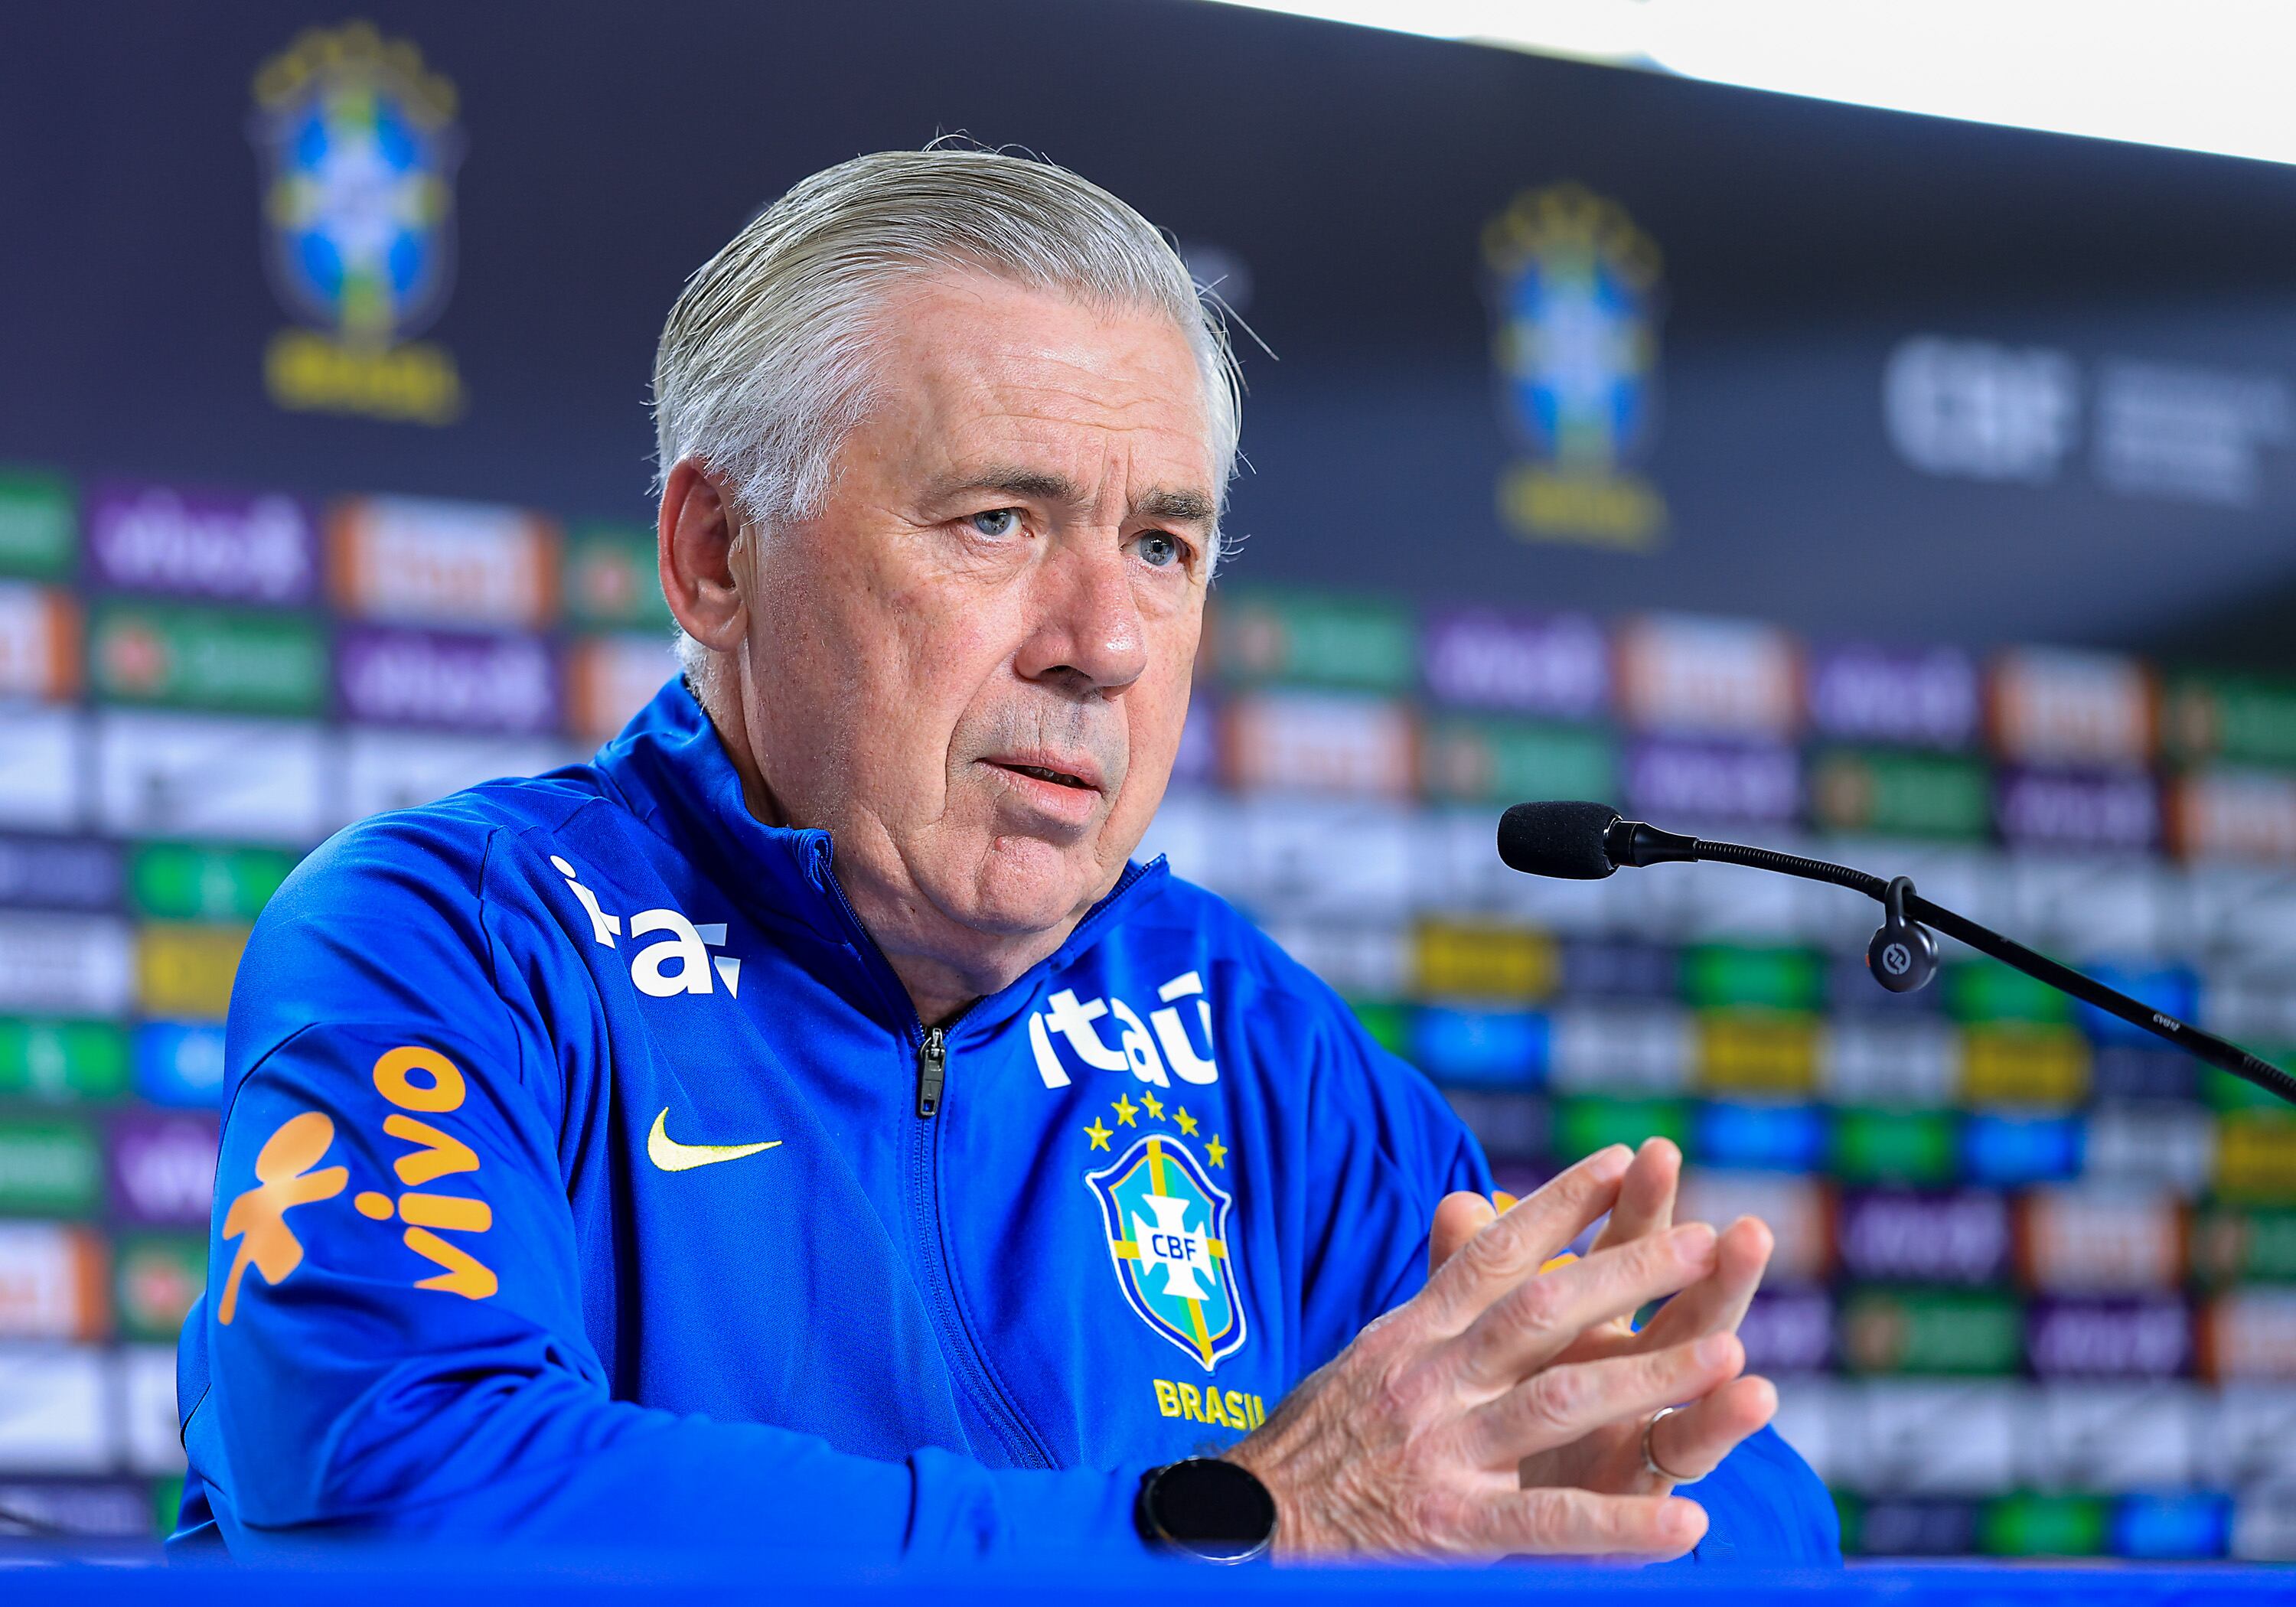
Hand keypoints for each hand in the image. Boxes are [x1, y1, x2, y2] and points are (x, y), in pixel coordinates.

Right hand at [1223, 1145, 1739, 1560]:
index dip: (1562, 1206)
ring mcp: (1440, 1451)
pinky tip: (1687, 1528)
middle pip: (1540, 1312)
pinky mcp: (1449, 1526)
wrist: (1242, 1527)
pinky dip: (1619, 1527)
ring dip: (1649, 1376)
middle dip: (1629, 1272)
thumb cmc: (1312, 1440)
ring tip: (1731, 1357)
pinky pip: (1547, 1525)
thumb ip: (1432, 1298)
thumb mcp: (1366, 1354)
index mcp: (1410, 1335)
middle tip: (1707, 1238)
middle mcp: (1427, 1379)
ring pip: (1559, 1401)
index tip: (1625, 1163)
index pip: (1494, 1256)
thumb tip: (1471, 1210)